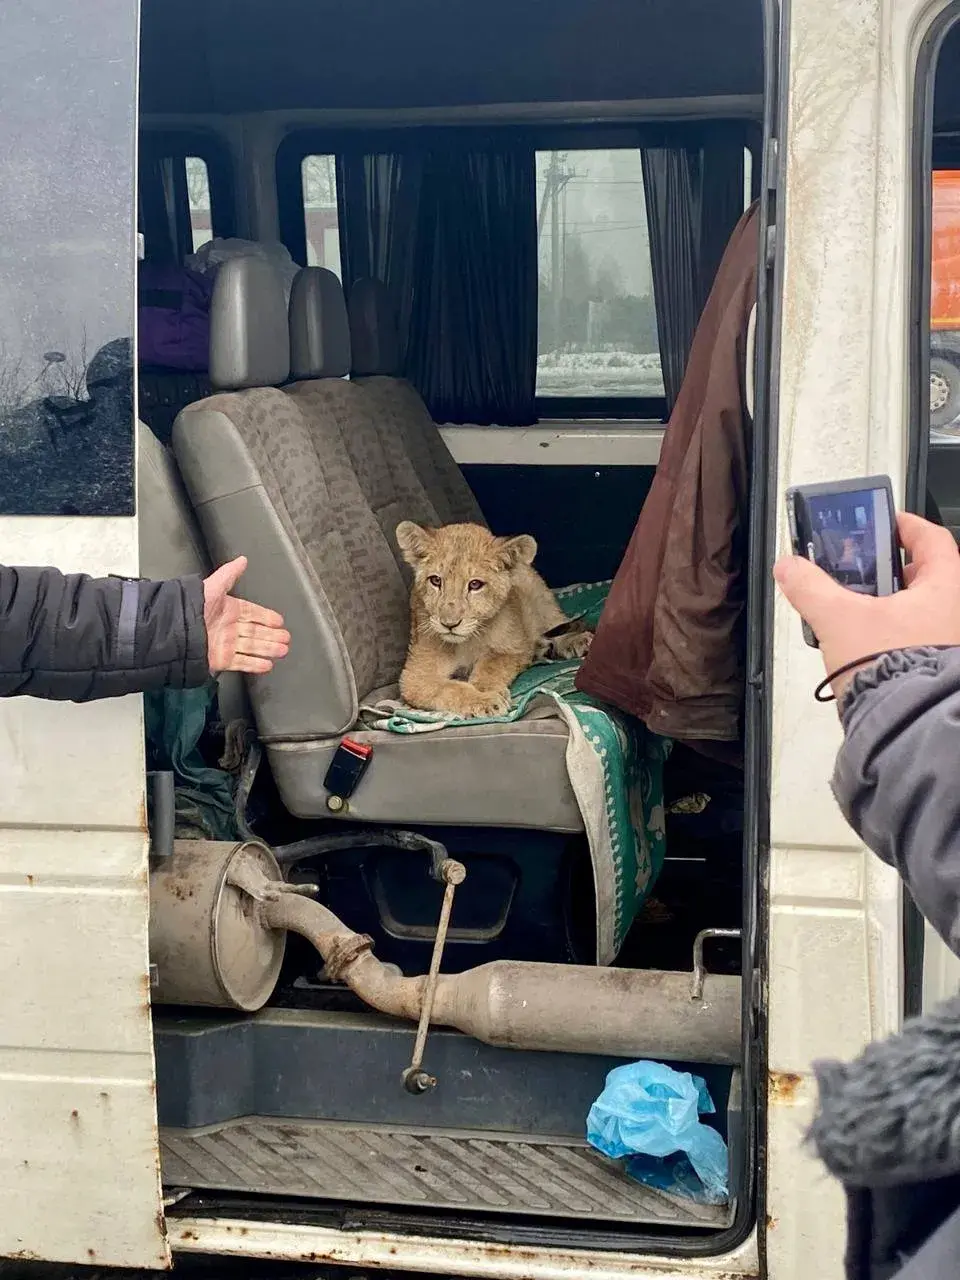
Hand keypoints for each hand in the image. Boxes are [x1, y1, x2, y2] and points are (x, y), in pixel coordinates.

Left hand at [202, 557, 289, 675]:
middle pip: (256, 631)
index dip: (267, 617)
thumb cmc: (191, 607)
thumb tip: (242, 560)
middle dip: (272, 635)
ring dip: (268, 649)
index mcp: (228, 609)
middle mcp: (229, 627)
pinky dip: (256, 664)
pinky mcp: (222, 659)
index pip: (253, 612)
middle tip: (286, 637)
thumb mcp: (213, 586)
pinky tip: (267, 664)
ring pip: (253, 647)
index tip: (279, 621)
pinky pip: (242, 662)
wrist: (175, 630)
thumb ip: (230, 574)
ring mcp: (226, 644)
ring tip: (283, 650)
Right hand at [773, 511, 959, 697]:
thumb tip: (790, 567)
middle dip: (892, 569)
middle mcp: (955, 614)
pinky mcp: (936, 667)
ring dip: (890, 603)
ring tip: (855, 607)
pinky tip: (864, 641)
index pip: (933, 539)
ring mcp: (949, 642)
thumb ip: (810, 588)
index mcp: (946, 589)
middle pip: (927, 575)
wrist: (904, 724)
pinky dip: (893, 631)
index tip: (886, 524)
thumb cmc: (889, 666)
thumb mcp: (838, 618)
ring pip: (920, 609)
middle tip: (863, 568)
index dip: (908, 526)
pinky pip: (917, 637)